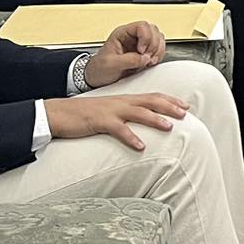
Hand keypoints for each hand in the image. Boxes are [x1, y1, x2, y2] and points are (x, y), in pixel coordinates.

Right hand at [44, 92, 188, 150]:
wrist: (58, 113)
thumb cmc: (83, 115)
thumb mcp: (108, 112)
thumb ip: (124, 115)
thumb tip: (139, 124)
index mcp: (123, 99)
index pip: (151, 96)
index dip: (169, 100)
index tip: (185, 105)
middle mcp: (120, 102)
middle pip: (150, 101)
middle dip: (169, 106)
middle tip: (185, 113)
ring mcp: (110, 111)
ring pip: (138, 112)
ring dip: (155, 119)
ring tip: (169, 126)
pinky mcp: (100, 121)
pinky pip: (118, 130)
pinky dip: (130, 137)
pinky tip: (140, 146)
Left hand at [84, 22, 165, 86]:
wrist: (98, 79)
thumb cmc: (99, 69)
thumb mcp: (110, 64)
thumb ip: (128, 60)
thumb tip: (145, 58)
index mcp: (122, 34)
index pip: (142, 26)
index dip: (145, 37)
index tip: (141, 51)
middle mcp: (132, 37)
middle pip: (153, 30)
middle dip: (153, 45)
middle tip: (146, 57)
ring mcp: (140, 44)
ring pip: (158, 39)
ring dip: (157, 51)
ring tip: (149, 61)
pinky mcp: (144, 53)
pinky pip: (158, 49)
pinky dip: (158, 56)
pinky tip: (150, 63)